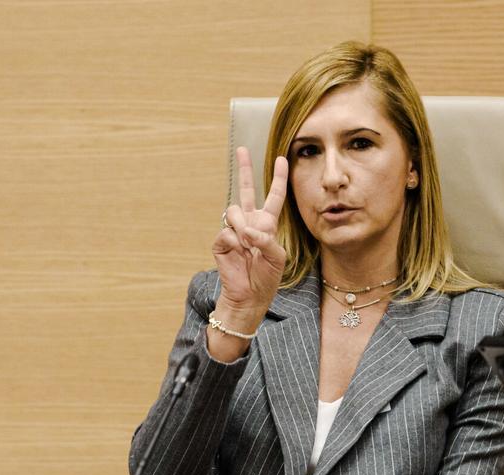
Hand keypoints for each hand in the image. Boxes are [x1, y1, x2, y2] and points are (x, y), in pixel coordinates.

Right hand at [212, 147, 288, 335]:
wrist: (249, 296)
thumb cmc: (267, 277)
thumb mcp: (277, 257)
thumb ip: (267, 239)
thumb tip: (248, 230)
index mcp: (267, 223)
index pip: (274, 196)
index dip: (278, 178)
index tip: (282, 159)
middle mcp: (250, 222)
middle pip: (246, 190)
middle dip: (244, 169)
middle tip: (242, 149)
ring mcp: (234, 230)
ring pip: (235, 211)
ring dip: (243, 227)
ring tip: (249, 246)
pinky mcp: (221, 241)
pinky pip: (226, 231)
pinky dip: (235, 242)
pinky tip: (239, 253)